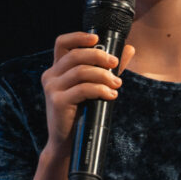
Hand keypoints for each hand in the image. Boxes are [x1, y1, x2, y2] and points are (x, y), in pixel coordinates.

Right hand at [39, 32, 133, 149]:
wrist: (70, 143)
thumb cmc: (83, 113)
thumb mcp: (95, 86)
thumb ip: (109, 67)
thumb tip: (129, 48)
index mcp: (57, 69)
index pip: (62, 43)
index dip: (78, 36)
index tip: (97, 38)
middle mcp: (51, 76)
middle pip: (75, 55)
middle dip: (99, 56)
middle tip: (115, 64)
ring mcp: (52, 88)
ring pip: (81, 71)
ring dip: (103, 76)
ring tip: (116, 84)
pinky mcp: (57, 101)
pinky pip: (83, 89)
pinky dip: (100, 90)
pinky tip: (111, 95)